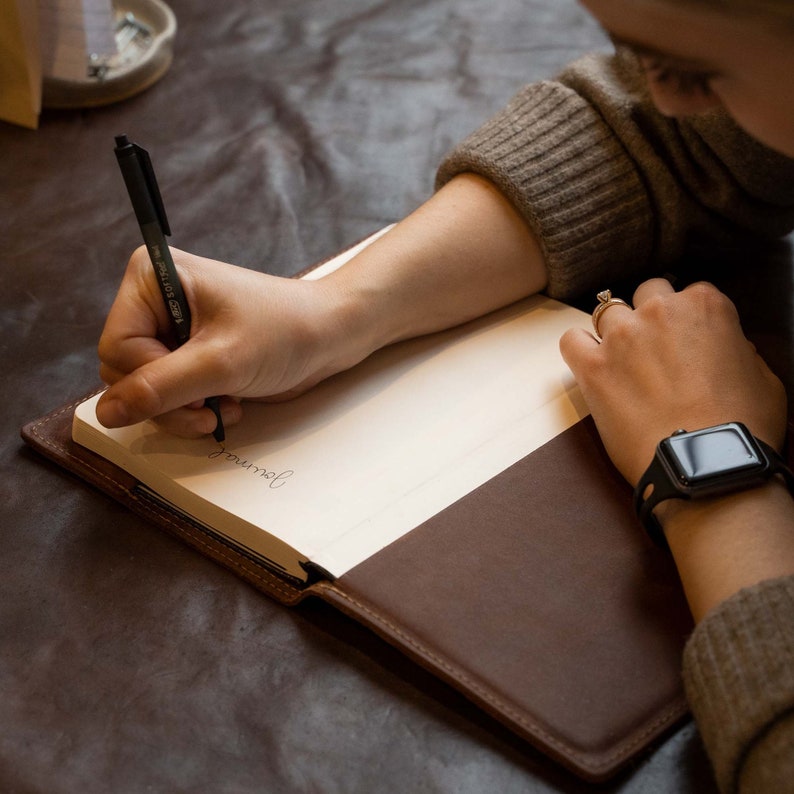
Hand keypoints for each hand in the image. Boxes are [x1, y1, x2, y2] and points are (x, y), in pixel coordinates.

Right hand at [96, 246, 366, 436]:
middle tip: (209, 409)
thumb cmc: (285, 330)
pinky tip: (227, 402)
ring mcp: (170, 329)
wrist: (329, 336)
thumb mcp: (221, 361)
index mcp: (151, 277)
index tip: (196, 389)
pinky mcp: (187, 354)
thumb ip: (161, 388)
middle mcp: (154, 300)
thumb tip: (107, 412)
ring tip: (223, 405)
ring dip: (184, 411)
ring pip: (144, 391)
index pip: (117, 348)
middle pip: (124, 373)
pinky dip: (194, 410)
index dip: (151, 380)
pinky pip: (167, 395)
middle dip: (168, 401)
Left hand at [559, 279, 787, 486]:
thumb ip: (740, 351)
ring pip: (607, 313)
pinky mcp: (593, 367)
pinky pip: (571, 340)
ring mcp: (622, 337)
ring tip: (623, 363)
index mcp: (706, 306)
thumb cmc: (742, 427)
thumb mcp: (764, 378)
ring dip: (614, 332)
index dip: (688, 320)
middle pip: (647, 294)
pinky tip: (590, 365)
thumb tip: (729, 350)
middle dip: (650, 316)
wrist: (707, 465)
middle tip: (655, 350)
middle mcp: (660, 311)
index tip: (687, 342)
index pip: (690, 293)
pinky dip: (578, 349)